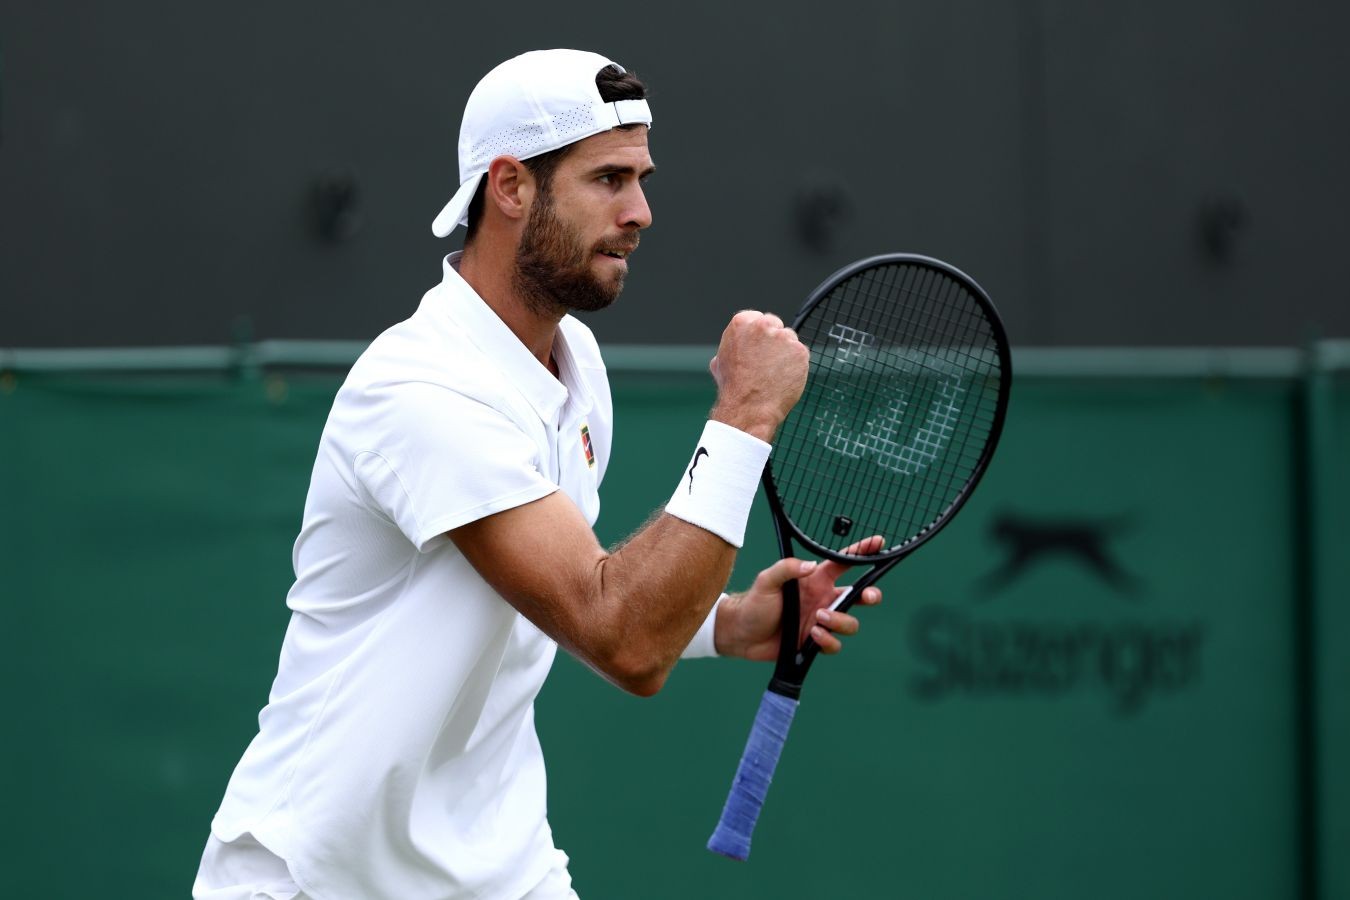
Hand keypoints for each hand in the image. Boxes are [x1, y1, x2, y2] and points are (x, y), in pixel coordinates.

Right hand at [708, 310, 808, 441]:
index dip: (759, 335)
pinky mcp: (800, 351)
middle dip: (774, 341)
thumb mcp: (721, 361)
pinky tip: (785, 378)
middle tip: (768, 362)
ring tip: (774, 374)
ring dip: (786, 354)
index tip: (759, 347)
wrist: (749, 407)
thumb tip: (736, 348)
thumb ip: (732, 347)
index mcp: (741, 323)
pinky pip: (801, 355)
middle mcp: (763, 325)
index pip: (758, 319)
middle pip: (776, 326)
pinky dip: (796, 366)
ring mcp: (783, 337)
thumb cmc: (733, 387)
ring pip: (790, 340)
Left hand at [714, 535, 884, 660]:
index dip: (862, 552)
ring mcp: (821, 621)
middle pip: (858, 596)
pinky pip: (835, 644)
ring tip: (818, 618)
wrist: (741, 634)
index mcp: (814, 580)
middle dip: (870, 595)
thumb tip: (811, 564)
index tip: (879, 543)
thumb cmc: (753, 603)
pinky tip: (813, 636)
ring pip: (850, 622)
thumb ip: (787, 568)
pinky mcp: (816, 642)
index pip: (843, 563)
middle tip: (868, 596)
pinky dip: (828, 641)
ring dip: (839, 621)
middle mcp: (823, 599)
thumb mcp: (766, 580)